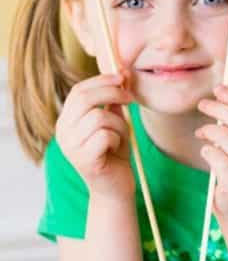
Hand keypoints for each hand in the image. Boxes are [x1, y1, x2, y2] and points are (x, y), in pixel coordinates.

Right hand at [55, 72, 133, 198]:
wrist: (115, 188)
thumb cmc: (115, 154)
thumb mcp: (115, 123)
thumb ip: (114, 102)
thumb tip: (123, 73)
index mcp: (67, 121)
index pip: (78, 91)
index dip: (102, 80)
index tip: (123, 77)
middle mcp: (63, 133)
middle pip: (85, 99)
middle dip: (113, 93)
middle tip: (131, 99)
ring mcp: (70, 147)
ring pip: (98, 117)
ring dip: (119, 124)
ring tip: (121, 136)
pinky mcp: (83, 160)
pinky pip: (105, 136)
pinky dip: (118, 139)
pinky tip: (115, 150)